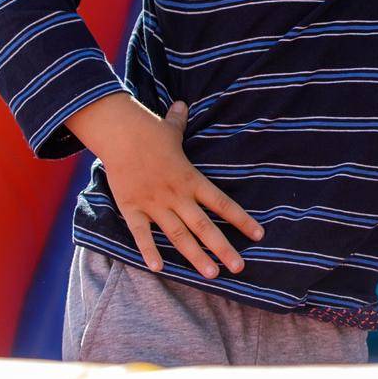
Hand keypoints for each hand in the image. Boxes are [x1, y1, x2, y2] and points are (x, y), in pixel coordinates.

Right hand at [69, 96, 264, 278]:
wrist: (119, 133)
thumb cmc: (147, 131)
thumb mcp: (169, 127)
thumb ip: (179, 121)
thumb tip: (182, 104)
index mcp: (191, 178)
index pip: (222, 203)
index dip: (241, 220)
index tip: (258, 235)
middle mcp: (177, 195)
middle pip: (204, 226)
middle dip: (223, 248)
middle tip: (239, 268)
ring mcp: (155, 204)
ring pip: (179, 235)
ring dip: (195, 256)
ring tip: (211, 275)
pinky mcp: (133, 208)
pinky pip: (142, 234)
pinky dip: (149, 251)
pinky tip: (158, 268)